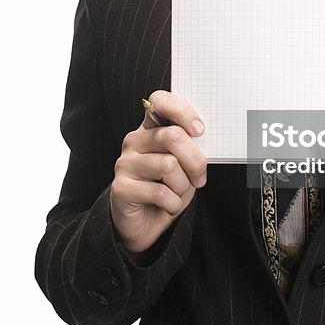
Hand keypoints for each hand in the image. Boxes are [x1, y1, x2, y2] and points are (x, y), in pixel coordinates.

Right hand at [110, 90, 207, 255]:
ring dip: (183, 185)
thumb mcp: (184, 164)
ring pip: (169, 166)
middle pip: (172, 136)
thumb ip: (189, 146)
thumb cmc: (167, 188)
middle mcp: (134, 141)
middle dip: (195, 160)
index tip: (200, 130)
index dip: (183, 111)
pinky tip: (167, 205)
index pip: (160, 101)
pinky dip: (173, 204)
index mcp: (150, 128)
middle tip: (199, 177)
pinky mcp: (121, 188)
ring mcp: (125, 163)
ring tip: (178, 192)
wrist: (144, 224)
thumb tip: (203, 136)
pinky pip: (160, 193)